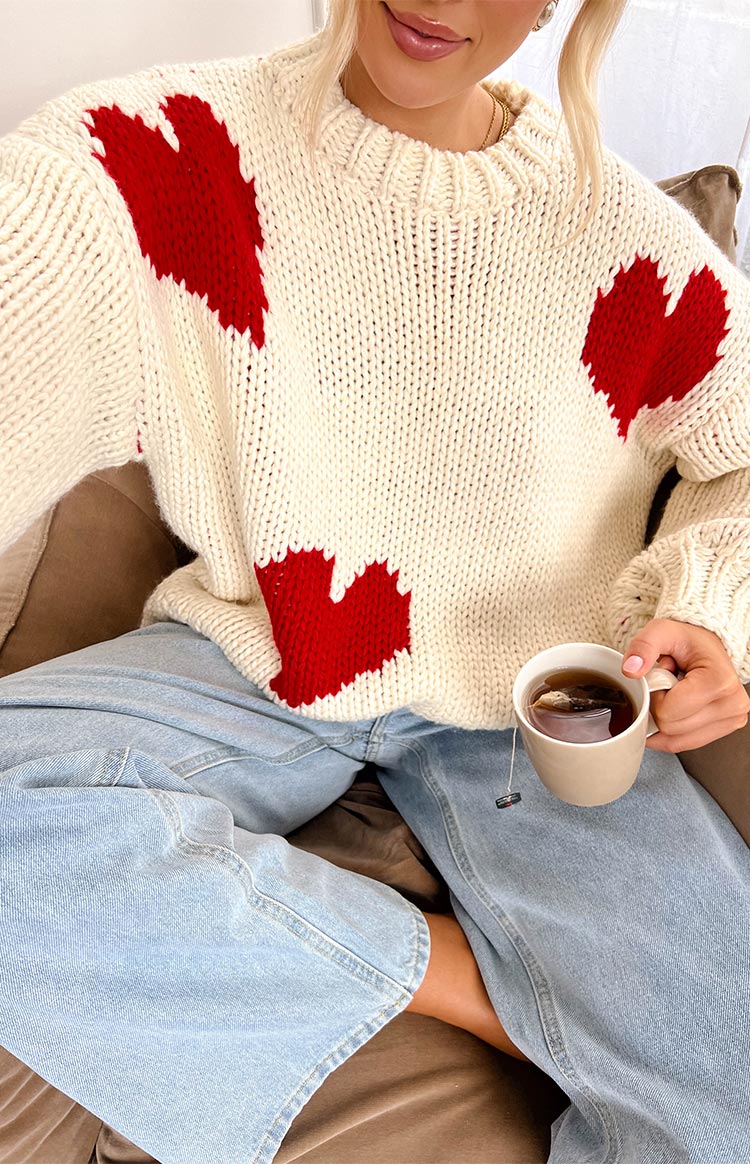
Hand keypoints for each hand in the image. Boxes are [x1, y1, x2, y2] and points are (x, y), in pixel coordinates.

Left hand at [621, 618, 748, 752]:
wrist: (705, 645)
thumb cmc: (686, 640)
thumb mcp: (660, 631)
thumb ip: (643, 647)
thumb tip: (630, 670)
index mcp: (720, 682)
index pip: (668, 712)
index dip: (655, 695)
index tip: (664, 675)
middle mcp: (732, 705)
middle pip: (670, 729)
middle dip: (659, 706)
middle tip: (670, 682)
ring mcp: (731, 719)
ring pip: (675, 740)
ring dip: (666, 717)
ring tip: (676, 692)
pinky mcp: (724, 729)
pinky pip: (683, 744)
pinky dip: (671, 730)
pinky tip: (677, 707)